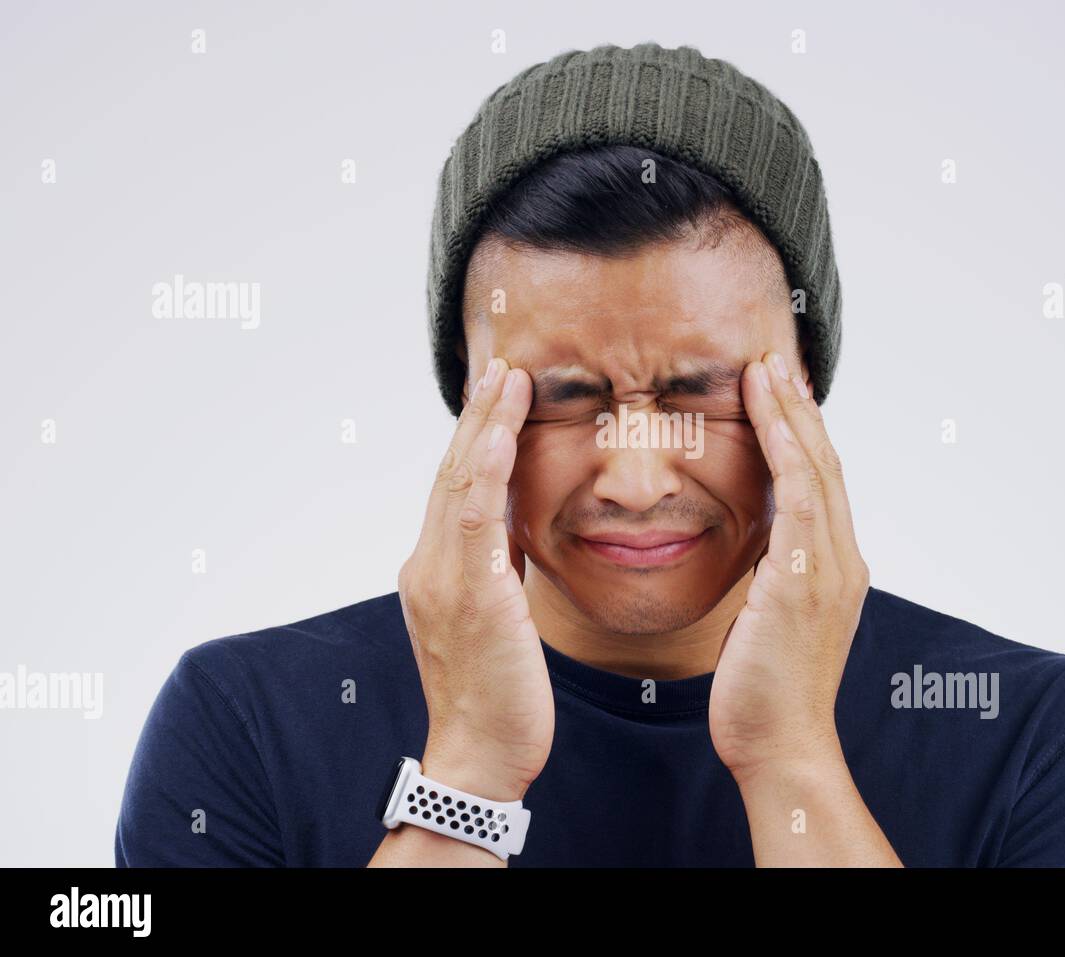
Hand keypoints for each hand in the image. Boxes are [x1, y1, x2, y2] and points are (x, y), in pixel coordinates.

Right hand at [397, 357, 552, 802]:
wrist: (481, 755)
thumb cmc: (497, 694)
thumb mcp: (494, 618)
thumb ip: (493, 570)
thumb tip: (510, 535)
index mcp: (434, 569)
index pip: (454, 489)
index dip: (473, 438)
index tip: (494, 394)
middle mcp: (429, 565)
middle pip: (452, 474)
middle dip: (476, 416)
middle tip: (499, 364)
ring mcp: (444, 578)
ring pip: (461, 484)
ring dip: (484, 426)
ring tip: (507, 378)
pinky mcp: (471, 595)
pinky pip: (475, 521)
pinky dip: (486, 471)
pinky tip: (501, 433)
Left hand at [708, 350, 870, 786]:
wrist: (780, 747)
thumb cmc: (764, 693)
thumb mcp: (768, 622)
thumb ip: (770, 580)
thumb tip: (754, 556)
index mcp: (834, 570)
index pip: (822, 484)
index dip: (802, 434)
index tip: (778, 392)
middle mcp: (842, 561)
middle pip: (826, 464)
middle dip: (800, 409)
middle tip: (777, 360)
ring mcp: (830, 569)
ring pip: (817, 469)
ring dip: (791, 414)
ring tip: (768, 368)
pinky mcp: (806, 579)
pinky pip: (801, 497)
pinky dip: (786, 449)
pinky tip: (767, 412)